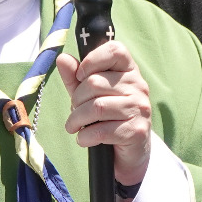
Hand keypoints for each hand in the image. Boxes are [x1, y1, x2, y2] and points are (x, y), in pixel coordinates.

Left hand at [56, 41, 152, 184]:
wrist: (130, 151)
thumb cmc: (108, 117)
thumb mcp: (88, 94)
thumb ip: (75, 77)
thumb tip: (62, 58)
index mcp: (129, 71)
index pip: (115, 50)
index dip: (92, 60)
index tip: (80, 76)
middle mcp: (139, 86)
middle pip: (95, 82)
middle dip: (76, 99)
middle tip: (74, 110)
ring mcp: (140, 108)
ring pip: (96, 107)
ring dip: (76, 120)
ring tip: (74, 126)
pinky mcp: (136, 130)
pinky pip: (101, 130)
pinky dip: (85, 137)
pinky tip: (85, 139)